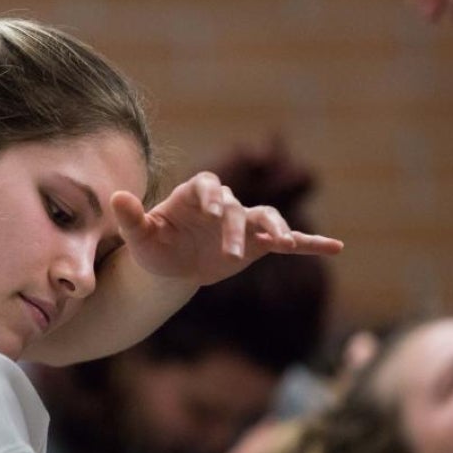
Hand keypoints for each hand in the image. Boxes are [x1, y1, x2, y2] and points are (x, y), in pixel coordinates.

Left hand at [111, 172, 342, 286]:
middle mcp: (224, 204)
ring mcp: (245, 222)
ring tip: (286, 244)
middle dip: (235, 230)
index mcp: (195, 196)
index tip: (211, 211)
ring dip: (277, 230)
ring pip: (266, 219)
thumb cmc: (154, 247)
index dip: (211, 196)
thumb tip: (115, 197)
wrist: (172, 266)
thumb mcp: (140, 237)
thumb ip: (131, 218)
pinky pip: (289, 239)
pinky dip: (311, 242)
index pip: (207, 186)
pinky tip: (336, 247)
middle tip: (230, 256)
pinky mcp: (260, 242)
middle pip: (236, 209)